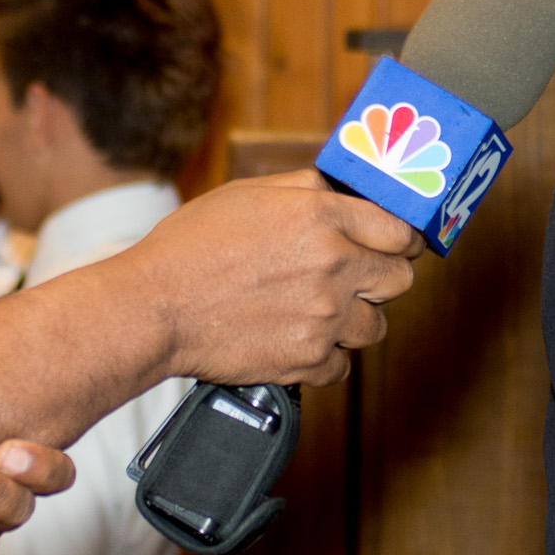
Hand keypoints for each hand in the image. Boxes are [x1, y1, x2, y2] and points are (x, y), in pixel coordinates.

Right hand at [135, 171, 422, 388]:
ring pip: (375, 327)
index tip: (395, 246)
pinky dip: (323, 358)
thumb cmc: (192, 247)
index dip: (399, 239)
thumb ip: (307, 188)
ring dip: (353, 322)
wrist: (154, 308)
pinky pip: (342, 366)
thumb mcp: (249, 194)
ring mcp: (324, 316)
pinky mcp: (308, 360)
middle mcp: (332, 263)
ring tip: (316, 313)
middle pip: (399, 279)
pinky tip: (295, 340)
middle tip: (354, 280)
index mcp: (321, 216)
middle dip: (380, 279)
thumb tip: (343, 189)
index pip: (398, 230)